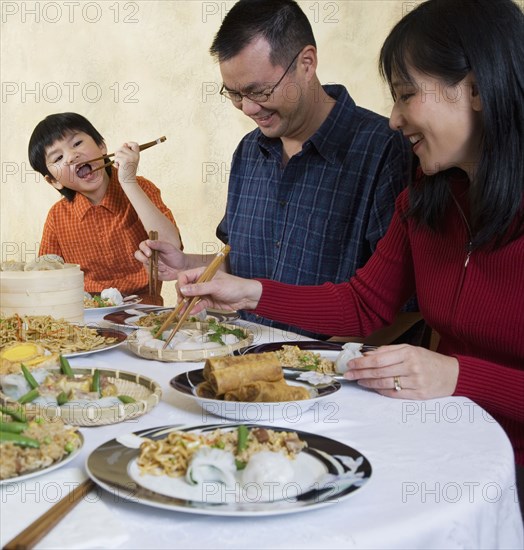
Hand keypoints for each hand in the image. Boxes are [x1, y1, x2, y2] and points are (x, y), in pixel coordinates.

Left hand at [114, 142, 139, 184]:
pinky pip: (116, 158)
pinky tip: (120, 167)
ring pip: (118, 152)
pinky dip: (116, 162)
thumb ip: (128, 152)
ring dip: (117, 158)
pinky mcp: (124, 161)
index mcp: (137, 155)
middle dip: (119, 152)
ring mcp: (130, 158)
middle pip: (123, 146)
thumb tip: (124, 144)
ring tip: (121, 164)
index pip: (135, 144)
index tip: (126, 149)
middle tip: (121, 160)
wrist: (128, 180)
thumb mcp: (130, 160)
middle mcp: (134, 155)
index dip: (129, 144)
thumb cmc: (127, 170)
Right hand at [134, 239, 185, 280]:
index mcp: (152, 247)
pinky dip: (156, 273)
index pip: (142, 245)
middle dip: (142, 258)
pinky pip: (150, 273)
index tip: (149, 253)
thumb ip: (159, 244)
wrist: (182, 267)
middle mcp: (148, 255)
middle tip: (150, 260)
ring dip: (152, 266)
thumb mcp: (169, 248)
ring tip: (163, 267)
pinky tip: (164, 271)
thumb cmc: (176, 255)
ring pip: (144, 265)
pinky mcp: (152, 273)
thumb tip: (148, 242)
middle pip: (138, 255)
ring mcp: (149, 264)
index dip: (144, 249)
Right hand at [177, 268, 261, 312]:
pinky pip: (198, 305)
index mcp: (202, 273)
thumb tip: (183, 289)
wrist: (246, 297)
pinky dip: (194, 309)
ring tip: (181, 312)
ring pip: (190, 298)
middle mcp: (201, 281)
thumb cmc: (233, 286)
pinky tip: (190, 313)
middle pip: (185, 287)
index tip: (181, 293)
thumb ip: (199, 288)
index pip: (185, 276)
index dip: (181, 284)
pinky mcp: (208, 301)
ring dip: (185, 305)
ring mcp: (204, 292)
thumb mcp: (215, 286)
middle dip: (181, 296)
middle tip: (181, 303)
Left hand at [343, 344, 458, 398]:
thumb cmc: (428, 360)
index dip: (362, 363)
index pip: (378, 359)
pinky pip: (395, 394)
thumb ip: (388, 351)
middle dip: (360, 373)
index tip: (351, 364)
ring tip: (359, 381)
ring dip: (368, 383)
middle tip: (349, 374)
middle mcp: (411, 367)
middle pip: (379, 372)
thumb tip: (368, 355)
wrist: (452, 374)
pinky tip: (373, 388)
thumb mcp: (410, 349)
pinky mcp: (418, 395)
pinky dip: (381, 391)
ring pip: (385, 384)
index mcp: (408, 353)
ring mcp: (415, 381)